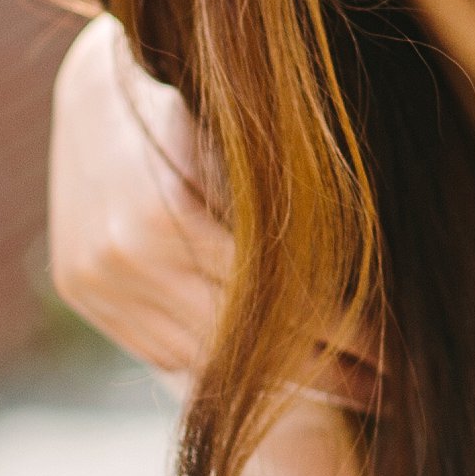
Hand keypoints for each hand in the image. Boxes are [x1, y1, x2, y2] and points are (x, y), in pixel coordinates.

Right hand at [49, 18, 381, 411]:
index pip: (271, 297)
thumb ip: (282, 209)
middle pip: (237, 341)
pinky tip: (270, 371)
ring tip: (343, 386)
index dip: (340, 332)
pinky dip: (217, 363)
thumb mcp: (246, 139)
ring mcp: (94, 279)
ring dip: (273, 379)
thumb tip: (358, 278)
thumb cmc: (199, 98)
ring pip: (201, 357)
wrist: (99, 84)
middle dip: (320, 371)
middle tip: (382, 391)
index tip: (393, 356)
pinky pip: (161, 351)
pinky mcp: (82, 290)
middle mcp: (121, 255)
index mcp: (165, 213)